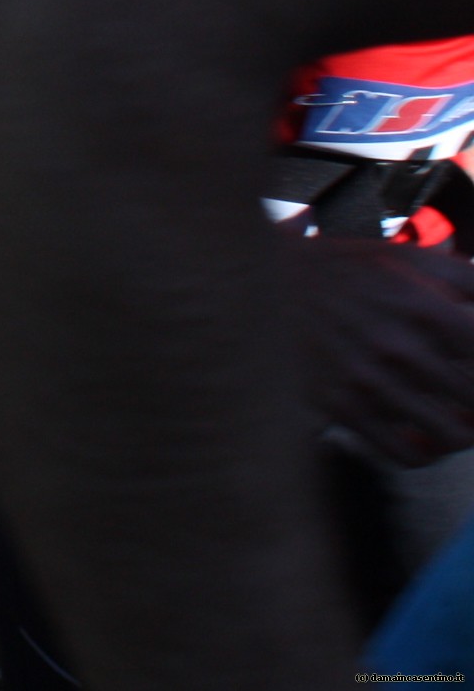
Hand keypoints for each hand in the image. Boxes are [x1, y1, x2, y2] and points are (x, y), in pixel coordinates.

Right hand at [288, 233, 473, 464]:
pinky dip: (426, 453)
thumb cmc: (340, 267)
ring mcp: (368, 381)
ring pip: (452, 436)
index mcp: (423, 306)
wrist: (258, 279)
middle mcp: (399, 347)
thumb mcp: (407, 256)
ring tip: (458, 421)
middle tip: (468, 395)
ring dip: (464, 431)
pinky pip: (405, 454)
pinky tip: (422, 437)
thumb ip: (468, 278)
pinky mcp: (341, 406)